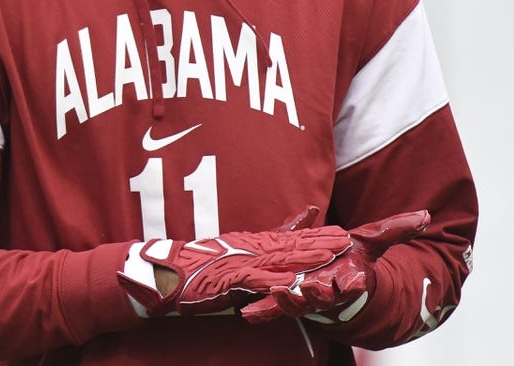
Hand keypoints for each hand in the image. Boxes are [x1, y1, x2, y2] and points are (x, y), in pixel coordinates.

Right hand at [119, 209, 351, 317]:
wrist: (166, 271)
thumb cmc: (198, 264)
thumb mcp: (233, 251)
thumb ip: (256, 246)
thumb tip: (278, 245)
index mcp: (251, 243)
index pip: (290, 238)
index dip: (318, 235)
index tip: (342, 231)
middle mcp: (248, 249)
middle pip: (291, 245)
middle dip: (320, 242)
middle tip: (347, 238)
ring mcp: (239, 262)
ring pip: (278, 259)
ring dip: (305, 257)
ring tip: (330, 255)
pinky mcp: (228, 278)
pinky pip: (256, 281)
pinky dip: (275, 280)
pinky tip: (293, 281)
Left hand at [241, 210, 430, 323]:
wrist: (333, 282)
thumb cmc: (351, 261)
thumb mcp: (370, 241)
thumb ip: (395, 229)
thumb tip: (425, 215)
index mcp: (348, 279)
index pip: (356, 283)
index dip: (355, 282)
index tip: (356, 279)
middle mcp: (326, 291)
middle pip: (324, 295)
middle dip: (318, 293)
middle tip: (312, 287)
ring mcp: (304, 298)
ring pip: (297, 304)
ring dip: (288, 302)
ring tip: (280, 292)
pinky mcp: (284, 300)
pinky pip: (272, 309)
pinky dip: (261, 312)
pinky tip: (248, 314)